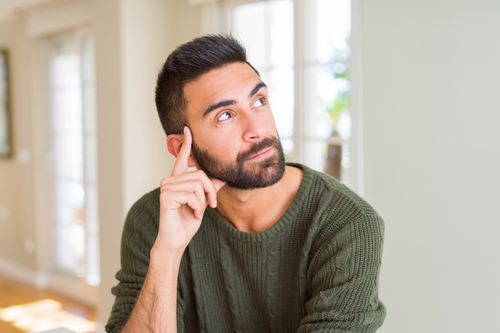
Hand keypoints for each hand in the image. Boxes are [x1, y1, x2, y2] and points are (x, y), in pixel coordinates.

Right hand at [156, 126, 225, 252]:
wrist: (176, 240)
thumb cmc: (187, 222)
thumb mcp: (202, 203)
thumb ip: (209, 189)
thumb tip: (222, 177)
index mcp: (177, 181)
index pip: (181, 159)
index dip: (186, 144)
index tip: (187, 129)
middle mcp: (170, 181)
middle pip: (200, 175)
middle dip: (209, 192)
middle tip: (209, 205)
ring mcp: (166, 187)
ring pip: (197, 185)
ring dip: (203, 202)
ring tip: (197, 211)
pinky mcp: (166, 196)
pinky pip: (192, 195)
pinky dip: (198, 207)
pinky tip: (192, 214)